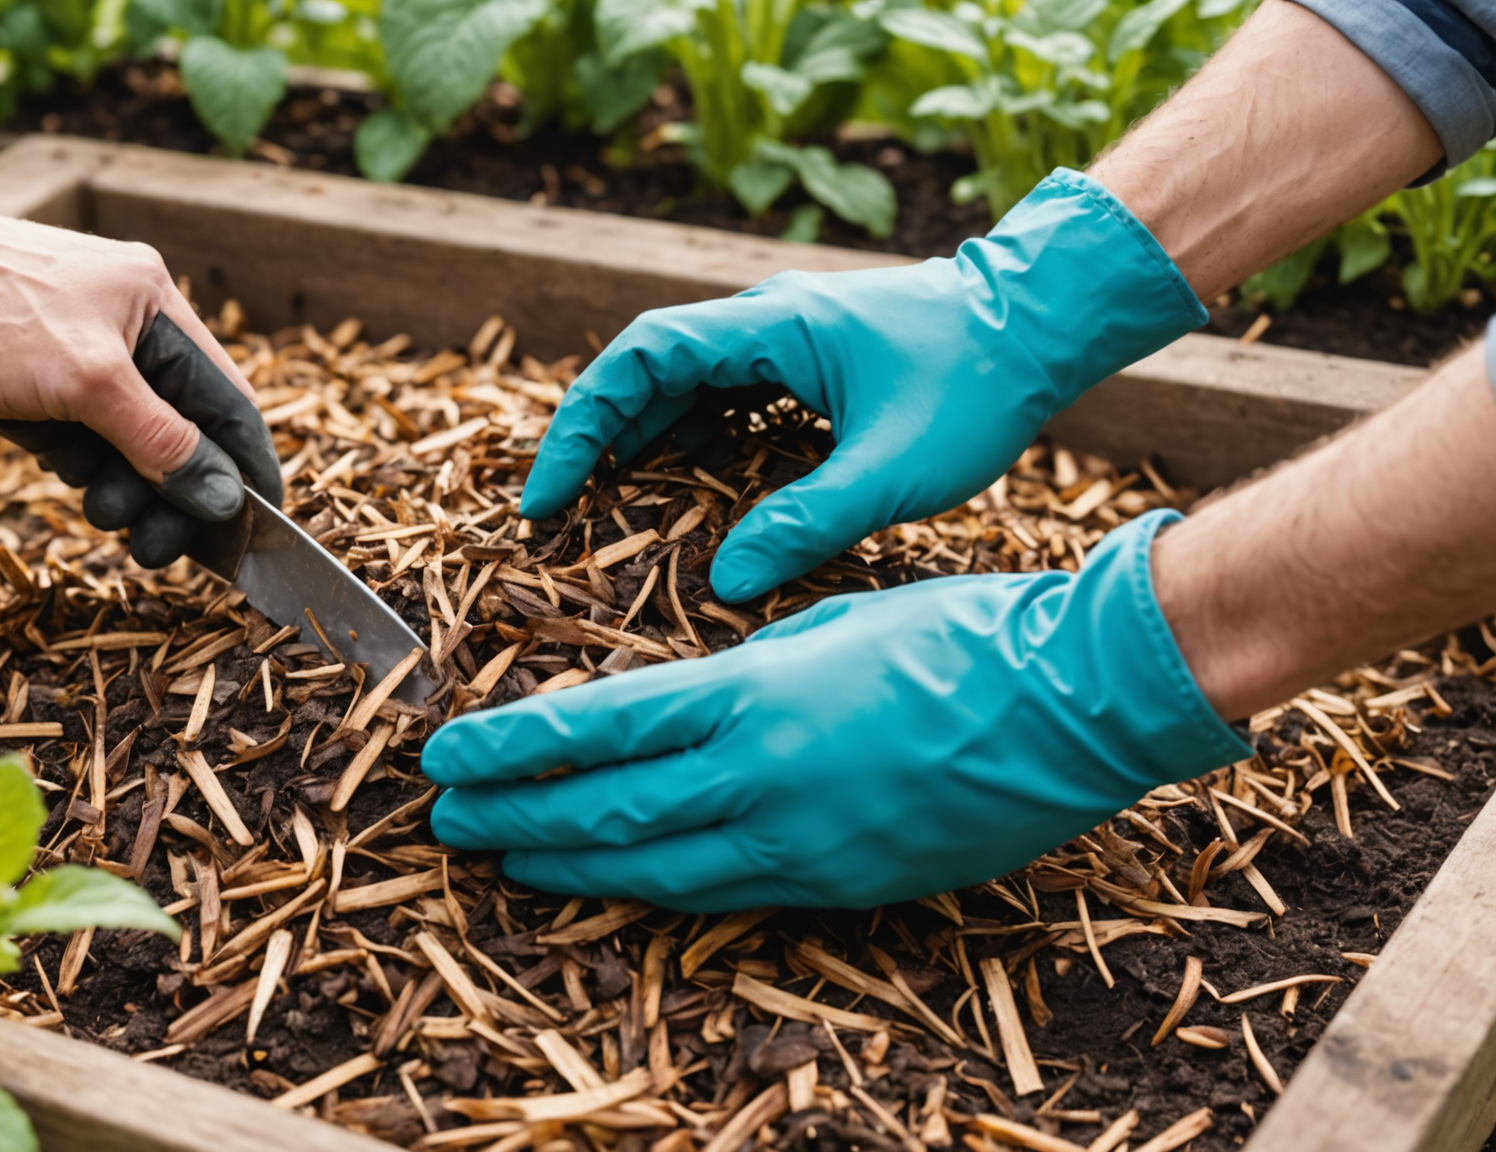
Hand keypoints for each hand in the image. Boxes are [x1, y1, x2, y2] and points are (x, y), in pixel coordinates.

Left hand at [0, 316, 284, 566]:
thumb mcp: (85, 386)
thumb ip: (161, 441)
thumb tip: (223, 494)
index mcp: (159, 307)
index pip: (232, 406)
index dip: (244, 473)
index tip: (250, 534)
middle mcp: (133, 318)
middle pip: (179, 430)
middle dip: (158, 487)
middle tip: (141, 538)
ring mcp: (86, 336)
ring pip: (124, 434)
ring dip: (102, 470)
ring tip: (63, 465)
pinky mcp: (44, 356)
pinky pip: (79, 422)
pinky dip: (62, 444)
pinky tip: (28, 433)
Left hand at [423, 513, 1247, 910]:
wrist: (1074, 702)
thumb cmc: (961, 634)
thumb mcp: (831, 620)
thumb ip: (749, 667)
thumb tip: (691, 698)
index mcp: (751, 691)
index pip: (596, 728)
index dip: (511, 747)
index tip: (447, 753)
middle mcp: (760, 774)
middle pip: (604, 807)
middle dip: (514, 815)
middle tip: (448, 822)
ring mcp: (801, 840)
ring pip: (653, 866)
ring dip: (570, 865)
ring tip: (509, 860)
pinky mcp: (843, 883)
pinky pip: (726, 896)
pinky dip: (657, 893)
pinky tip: (615, 889)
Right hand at [521, 170, 1205, 602]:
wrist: (1044, 324)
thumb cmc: (979, 387)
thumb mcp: (894, 470)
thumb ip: (807, 524)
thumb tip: (725, 584)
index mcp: (770, 327)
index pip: (638, 361)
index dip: (583, 427)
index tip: (551, 493)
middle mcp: (763, 320)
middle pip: (646, 372)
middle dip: (599, 441)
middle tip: (564, 512)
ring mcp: (783, 336)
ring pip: (683, 385)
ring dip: (644, 442)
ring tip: (611, 510)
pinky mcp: (805, 359)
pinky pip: (725, 396)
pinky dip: (694, 440)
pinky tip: (689, 491)